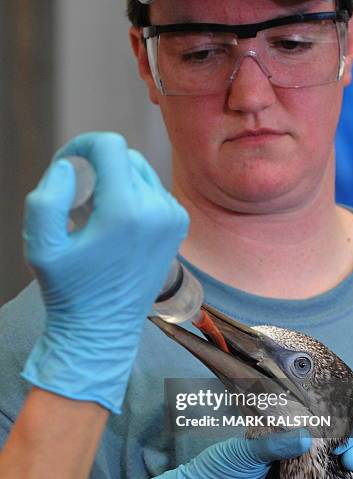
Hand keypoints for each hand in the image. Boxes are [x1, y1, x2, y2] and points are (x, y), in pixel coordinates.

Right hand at [22, 132, 188, 412]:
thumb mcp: (41, 247)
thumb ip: (46, 198)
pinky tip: (118, 222)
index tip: (67, 164)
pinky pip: (155, 190)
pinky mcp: (179, 225)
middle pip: (126, 155)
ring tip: (96, 211)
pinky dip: (134, 194)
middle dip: (98, 165)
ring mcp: (173, 218)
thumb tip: (70, 166)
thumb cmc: (70, 290)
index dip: (81, 145)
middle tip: (77, 195)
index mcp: (126, 211)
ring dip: (116, 179)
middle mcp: (158, 210)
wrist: (104, 328)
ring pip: (142, 171)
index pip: (110, 146)